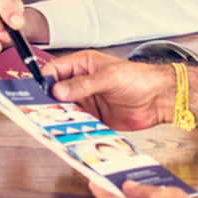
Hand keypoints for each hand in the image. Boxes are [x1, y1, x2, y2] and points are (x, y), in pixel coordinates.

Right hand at [44, 51, 174, 130]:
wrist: (159, 99)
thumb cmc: (139, 78)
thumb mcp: (109, 78)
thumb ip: (83, 85)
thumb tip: (58, 90)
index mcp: (82, 65)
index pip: (54, 71)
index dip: (44, 81)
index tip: (37, 94)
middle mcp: (81, 83)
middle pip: (55, 93)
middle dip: (48, 102)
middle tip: (40, 112)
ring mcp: (87, 101)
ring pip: (64, 110)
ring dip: (59, 117)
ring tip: (53, 124)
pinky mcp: (94, 118)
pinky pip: (78, 123)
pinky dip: (72, 128)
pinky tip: (69, 132)